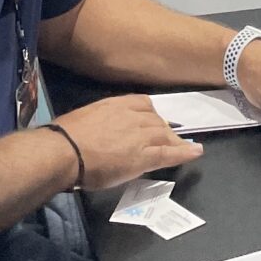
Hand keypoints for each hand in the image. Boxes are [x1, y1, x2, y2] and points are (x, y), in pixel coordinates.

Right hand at [59, 96, 202, 192]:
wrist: (65, 151)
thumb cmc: (66, 136)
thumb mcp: (85, 118)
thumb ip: (100, 121)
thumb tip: (99, 129)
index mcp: (117, 104)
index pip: (144, 104)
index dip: (151, 115)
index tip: (153, 122)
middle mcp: (133, 116)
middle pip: (156, 120)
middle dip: (163, 130)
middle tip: (166, 139)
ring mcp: (141, 136)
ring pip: (165, 135)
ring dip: (174, 141)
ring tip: (183, 147)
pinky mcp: (144, 157)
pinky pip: (169, 153)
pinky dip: (185, 152)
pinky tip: (195, 152)